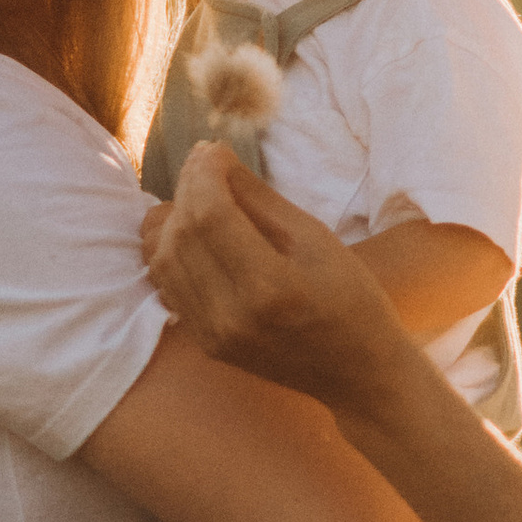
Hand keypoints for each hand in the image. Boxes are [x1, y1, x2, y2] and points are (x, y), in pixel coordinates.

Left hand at [147, 140, 412, 415]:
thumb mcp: (316, 238)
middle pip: (182, 236)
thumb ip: (260, 198)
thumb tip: (215, 158)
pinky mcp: (205, 344)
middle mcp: (231, 317)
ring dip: (174, 217)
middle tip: (205, 163)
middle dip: (187, 188)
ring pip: (164, 260)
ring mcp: (213, 336)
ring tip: (200, 194)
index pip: (211, 216)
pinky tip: (193, 231)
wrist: (357, 373)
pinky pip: (169, 286)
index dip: (204, 173)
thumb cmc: (351, 298)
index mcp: (270, 288)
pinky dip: (172, 250)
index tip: (214, 148)